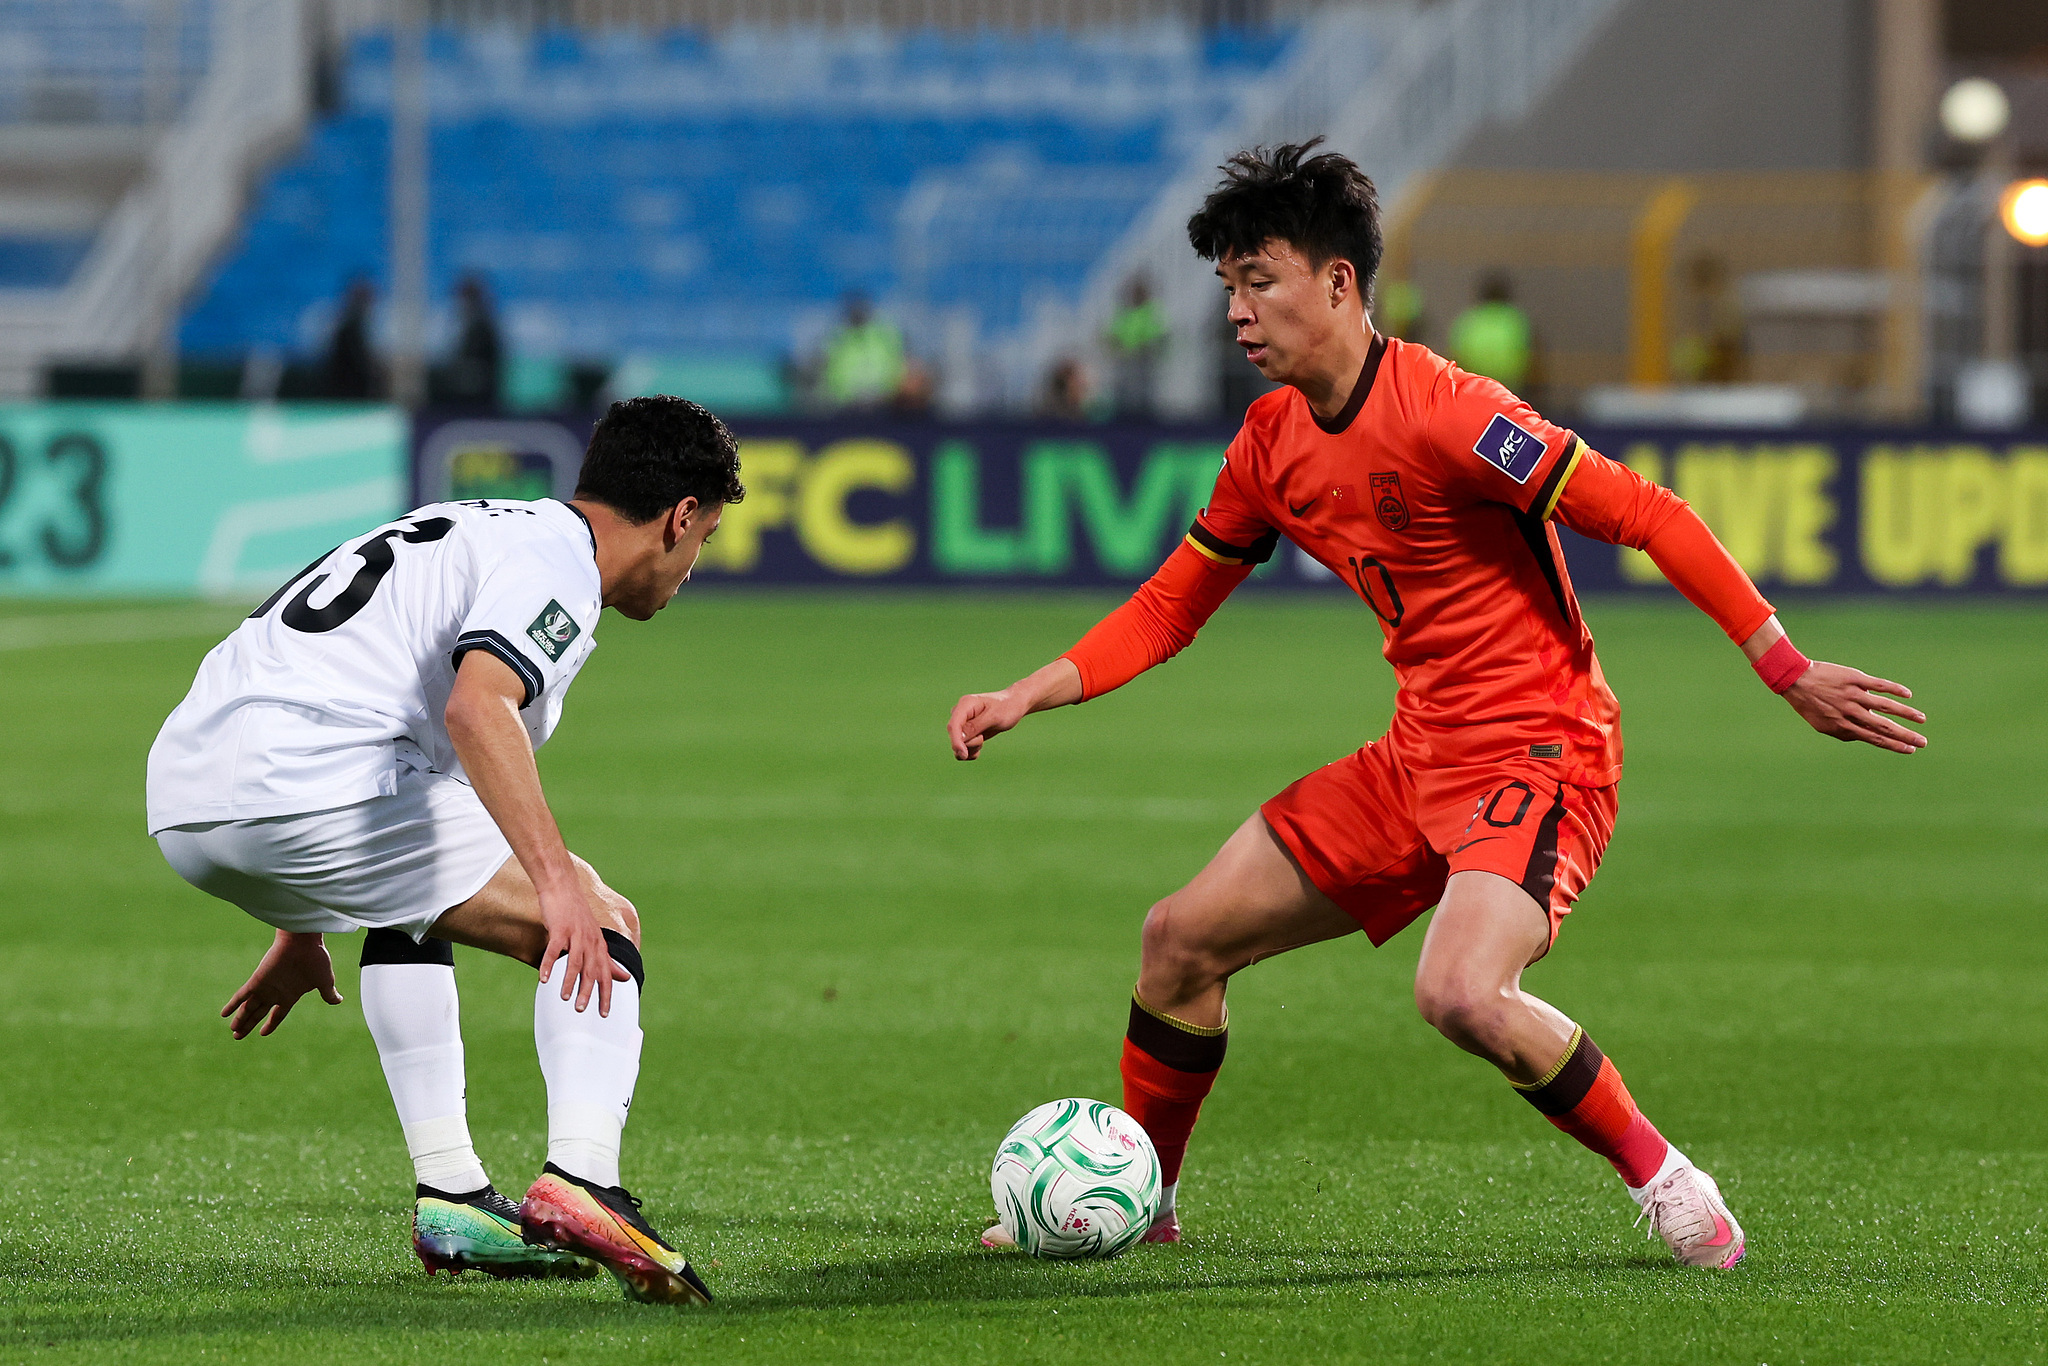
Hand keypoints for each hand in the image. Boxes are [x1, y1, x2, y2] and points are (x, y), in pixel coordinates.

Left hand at [222, 930, 342, 1038]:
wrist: (304, 941)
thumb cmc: (315, 959)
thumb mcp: (325, 981)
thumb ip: (328, 993)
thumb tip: (338, 1000)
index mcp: (290, 995)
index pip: (278, 1014)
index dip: (270, 1024)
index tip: (262, 1033)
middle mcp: (275, 993)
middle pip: (259, 1013)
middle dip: (248, 1025)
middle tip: (237, 1036)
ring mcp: (265, 987)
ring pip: (249, 1008)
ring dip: (241, 1019)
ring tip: (233, 1031)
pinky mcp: (257, 980)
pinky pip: (241, 995)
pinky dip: (233, 1004)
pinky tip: (224, 1014)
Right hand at [536, 882, 629, 1015]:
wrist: (562, 887)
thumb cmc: (577, 915)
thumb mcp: (595, 938)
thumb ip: (608, 960)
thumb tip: (624, 977)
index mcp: (599, 946)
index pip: (606, 974)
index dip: (606, 994)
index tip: (604, 1013)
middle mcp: (590, 941)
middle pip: (592, 971)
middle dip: (589, 992)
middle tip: (582, 1010)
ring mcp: (576, 934)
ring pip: (575, 962)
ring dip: (570, 981)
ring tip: (565, 998)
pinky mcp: (560, 928)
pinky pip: (554, 949)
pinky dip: (549, 965)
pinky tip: (544, 979)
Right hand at [948, 688, 1030, 759]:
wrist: (1013, 706)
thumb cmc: (1006, 708)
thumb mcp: (993, 717)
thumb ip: (975, 726)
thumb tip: (959, 738)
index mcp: (965, 704)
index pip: (953, 726)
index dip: (956, 742)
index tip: (964, 754)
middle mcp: (960, 713)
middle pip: (956, 737)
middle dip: (971, 743)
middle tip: (984, 736)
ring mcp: (962, 723)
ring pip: (959, 745)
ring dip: (972, 747)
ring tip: (984, 736)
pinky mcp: (965, 732)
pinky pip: (962, 749)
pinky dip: (971, 751)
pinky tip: (980, 745)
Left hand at [1782, 661, 1926, 754]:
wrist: (1796, 679)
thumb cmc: (1810, 705)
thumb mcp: (1823, 725)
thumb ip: (1845, 733)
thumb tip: (1866, 737)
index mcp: (1844, 726)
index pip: (1874, 739)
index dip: (1894, 746)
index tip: (1910, 750)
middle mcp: (1851, 712)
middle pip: (1884, 727)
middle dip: (1905, 736)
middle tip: (1923, 742)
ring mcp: (1854, 695)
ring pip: (1886, 706)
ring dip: (1906, 714)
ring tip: (1921, 719)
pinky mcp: (1856, 679)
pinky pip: (1880, 685)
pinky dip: (1895, 690)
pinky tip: (1908, 695)